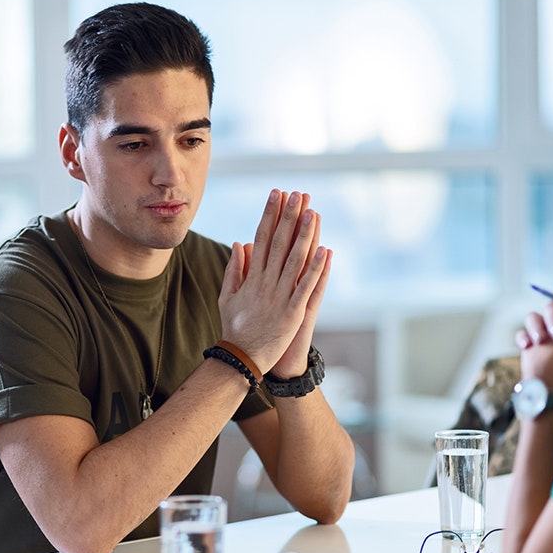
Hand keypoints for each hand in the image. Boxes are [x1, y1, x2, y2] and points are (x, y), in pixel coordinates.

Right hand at [218, 189, 330, 373]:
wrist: (240, 359)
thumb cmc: (235, 329)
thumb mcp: (228, 297)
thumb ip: (234, 269)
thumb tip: (238, 243)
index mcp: (251, 277)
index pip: (262, 238)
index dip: (270, 215)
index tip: (276, 195)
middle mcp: (265, 283)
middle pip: (279, 243)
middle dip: (288, 216)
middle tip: (297, 193)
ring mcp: (279, 297)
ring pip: (294, 260)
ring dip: (304, 235)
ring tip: (312, 211)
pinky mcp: (293, 312)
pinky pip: (306, 286)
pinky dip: (316, 268)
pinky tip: (324, 250)